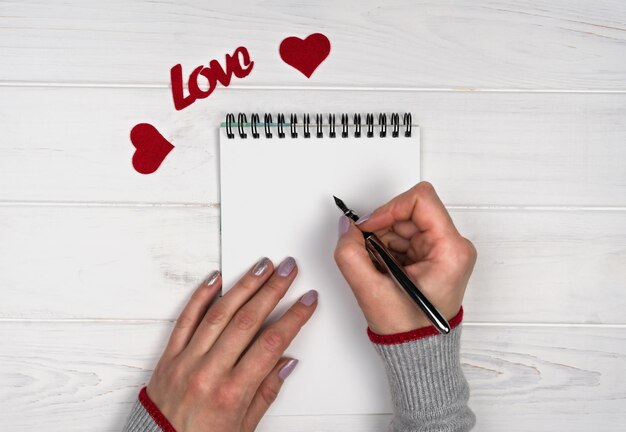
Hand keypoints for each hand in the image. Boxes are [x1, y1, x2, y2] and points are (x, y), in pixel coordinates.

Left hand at [147, 257, 317, 431]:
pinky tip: (216, 279)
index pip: (271, 343)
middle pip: (248, 320)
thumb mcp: (243, 427)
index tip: (306, 301)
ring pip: (219, 313)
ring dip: (244, 285)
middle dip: (273, 290)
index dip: (294, 317)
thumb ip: (266, 392)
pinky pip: (185, 319)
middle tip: (288, 270)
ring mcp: (186, 360)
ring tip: (262, 267)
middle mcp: (208, 372)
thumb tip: (286, 362)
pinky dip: (200, 296)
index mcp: (232, 392)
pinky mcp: (169, 356)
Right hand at [334, 182, 475, 333]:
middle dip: (382, 228)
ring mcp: (445, 250)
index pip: (421, 200)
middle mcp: (453, 246)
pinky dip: (387, 247)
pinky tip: (383, 268)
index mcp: (450, 251)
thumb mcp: (371, 291)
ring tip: (378, 267)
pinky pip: (405, 235)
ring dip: (383, 239)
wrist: (418, 350)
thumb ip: (350, 254)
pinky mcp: (434, 255)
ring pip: (405, 222)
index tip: (370, 227)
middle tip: (367, 250)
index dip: (389, 208)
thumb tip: (347, 228)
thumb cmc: (408, 328)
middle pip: (410, 210)